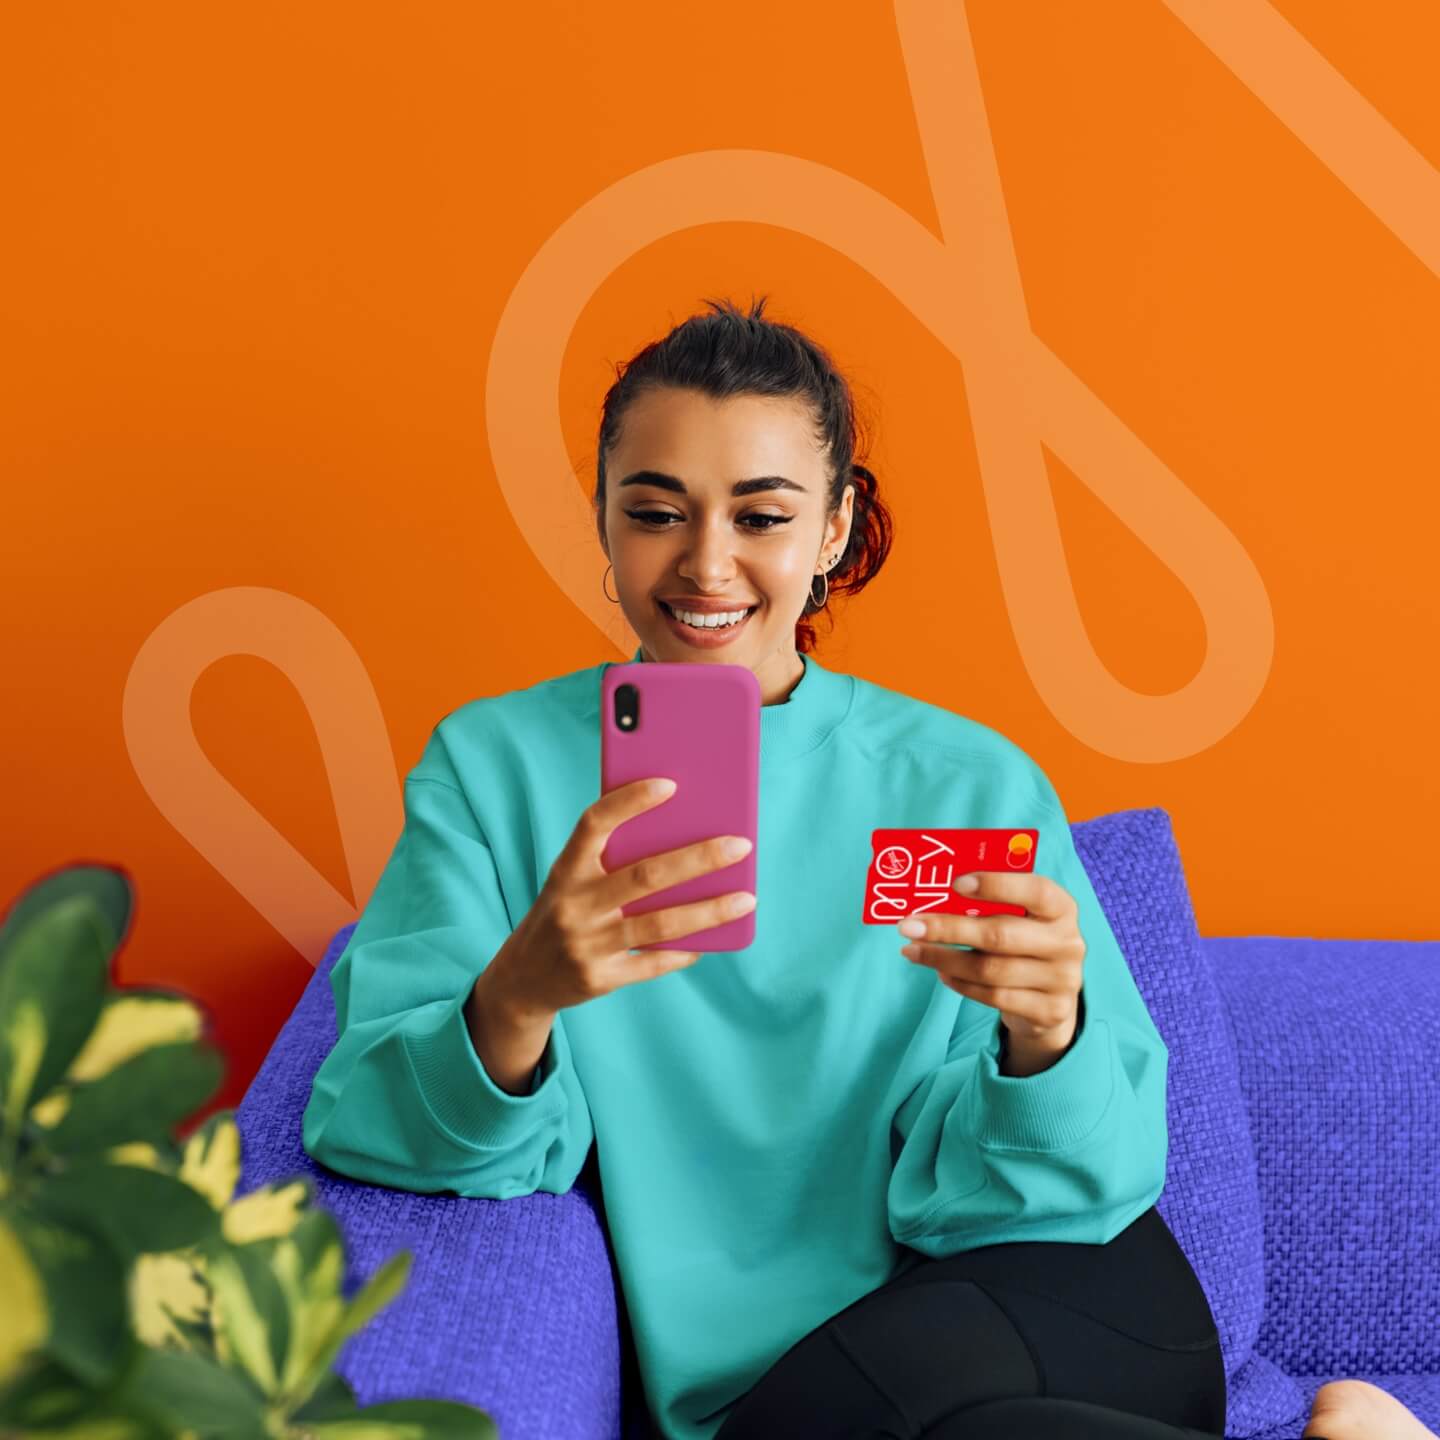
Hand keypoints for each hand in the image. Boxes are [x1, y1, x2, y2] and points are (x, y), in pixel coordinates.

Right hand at [491, 777, 754, 1019]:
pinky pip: (653, 964)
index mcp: (565, 871)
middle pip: (644, 876)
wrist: (523, 978)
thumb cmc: (564, 911)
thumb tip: (682, 833)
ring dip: (708, 911)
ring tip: (746, 898)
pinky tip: (714, 940)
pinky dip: (685, 952)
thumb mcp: (571, 880)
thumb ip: (610, 858)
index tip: (670, 784)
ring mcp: (586, 945)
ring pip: (659, 924)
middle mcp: (573, 906)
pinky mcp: (600, 979)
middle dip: (698, 859)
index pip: (593, 825)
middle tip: (741, 845)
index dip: (628, 802)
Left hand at [897, 871, 1084, 1067]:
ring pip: (990, 970)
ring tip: (913, 950)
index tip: (955, 883)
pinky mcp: (1048, 1011)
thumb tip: (934, 893)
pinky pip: (993, 997)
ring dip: (943, 959)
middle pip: (1000, 935)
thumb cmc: (1025, 943)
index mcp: (1062, 908)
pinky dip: (960, 984)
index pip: (1035, 890)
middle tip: (908, 926)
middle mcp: (1068, 943)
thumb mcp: (1021, 918)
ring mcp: (1061, 980)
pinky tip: (940, 973)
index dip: (996, 884)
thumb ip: (991, 904)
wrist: (1054, 999)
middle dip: (948, 929)